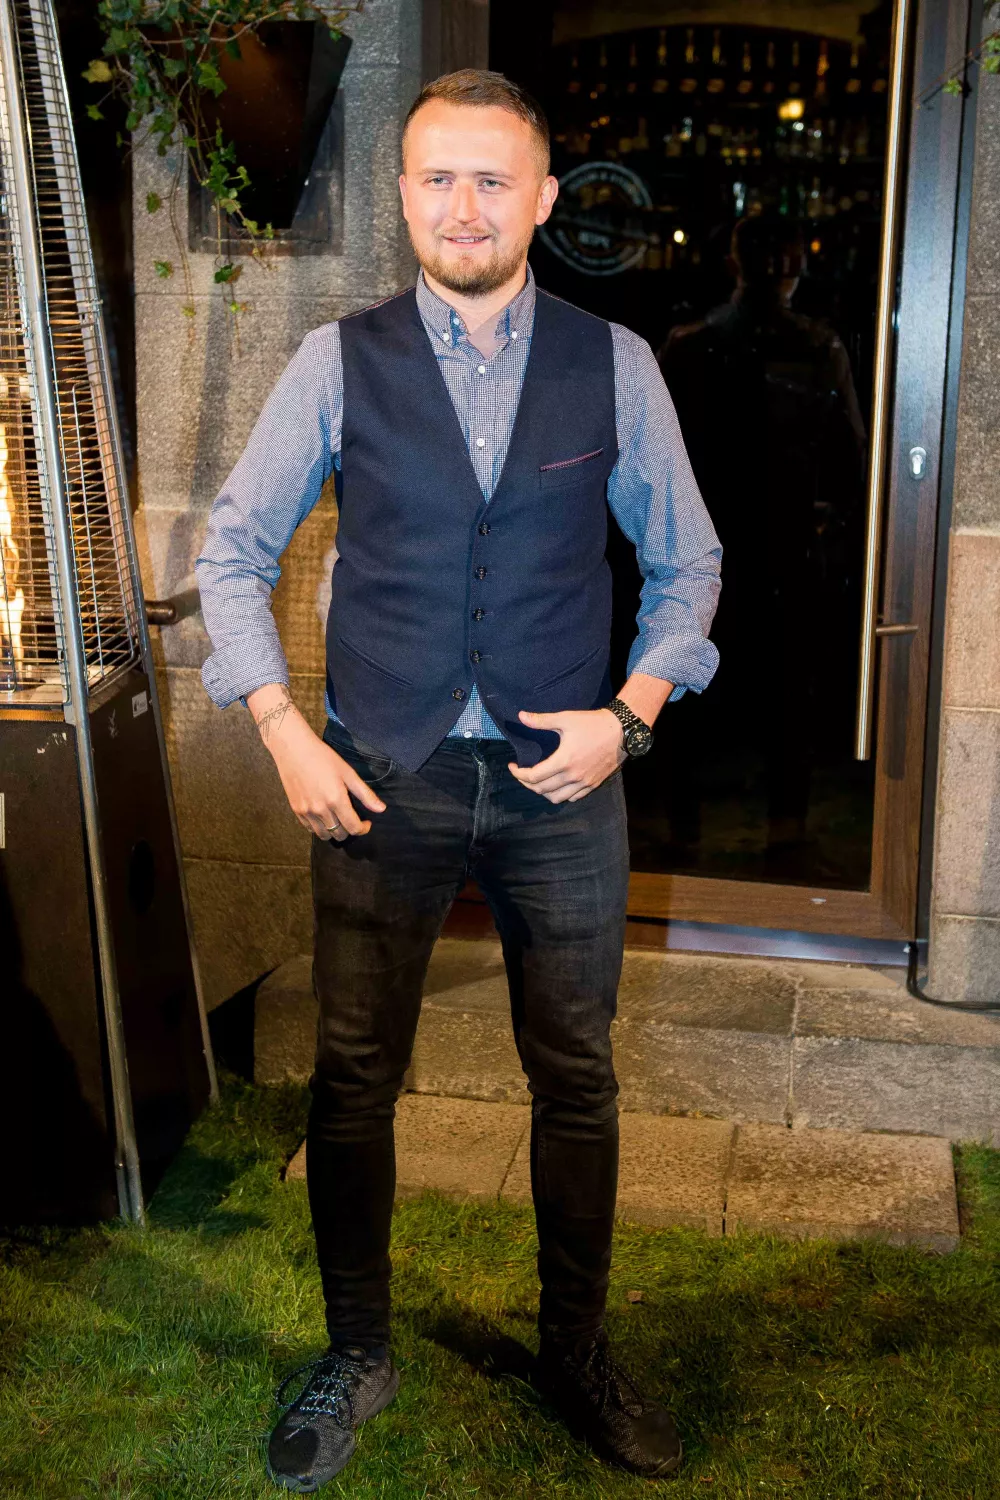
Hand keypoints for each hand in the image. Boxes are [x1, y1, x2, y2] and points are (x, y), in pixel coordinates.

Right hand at [247, 685, 384, 840]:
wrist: (294, 749)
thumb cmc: (323, 757)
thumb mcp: (348, 773)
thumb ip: (365, 794)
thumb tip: (381, 809)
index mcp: (336, 800)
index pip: (353, 828)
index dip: (363, 829)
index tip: (367, 822)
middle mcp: (320, 809)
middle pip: (339, 834)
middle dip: (350, 830)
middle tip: (352, 818)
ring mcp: (306, 811)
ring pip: (324, 835)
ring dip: (334, 831)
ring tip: (338, 819)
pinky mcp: (296, 810)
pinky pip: (310, 829)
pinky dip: (319, 827)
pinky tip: (324, 816)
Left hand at [508, 707, 624, 803]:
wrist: (622, 731)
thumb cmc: (593, 723)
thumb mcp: (565, 718)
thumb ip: (541, 720)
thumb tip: (520, 716)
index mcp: (564, 761)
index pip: (533, 776)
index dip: (518, 774)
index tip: (512, 766)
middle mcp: (573, 776)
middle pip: (541, 790)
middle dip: (526, 783)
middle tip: (521, 773)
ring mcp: (584, 783)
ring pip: (556, 798)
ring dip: (542, 792)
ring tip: (537, 781)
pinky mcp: (593, 785)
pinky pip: (572, 798)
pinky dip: (560, 795)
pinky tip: (556, 784)